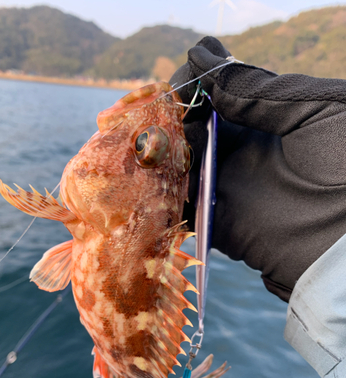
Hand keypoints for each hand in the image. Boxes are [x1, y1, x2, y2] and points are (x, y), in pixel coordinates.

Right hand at [170, 37, 345, 301]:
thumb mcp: (317, 109)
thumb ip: (261, 92)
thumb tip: (205, 58)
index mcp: (265, 120)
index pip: (216, 94)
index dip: (196, 83)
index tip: (188, 77)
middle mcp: (241, 152)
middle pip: (190, 128)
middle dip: (173, 117)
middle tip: (169, 116)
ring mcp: (228, 188)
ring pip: (180, 165)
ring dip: (164, 153)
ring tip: (157, 145)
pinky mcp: (220, 225)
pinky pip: (181, 208)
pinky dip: (164, 194)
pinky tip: (156, 178)